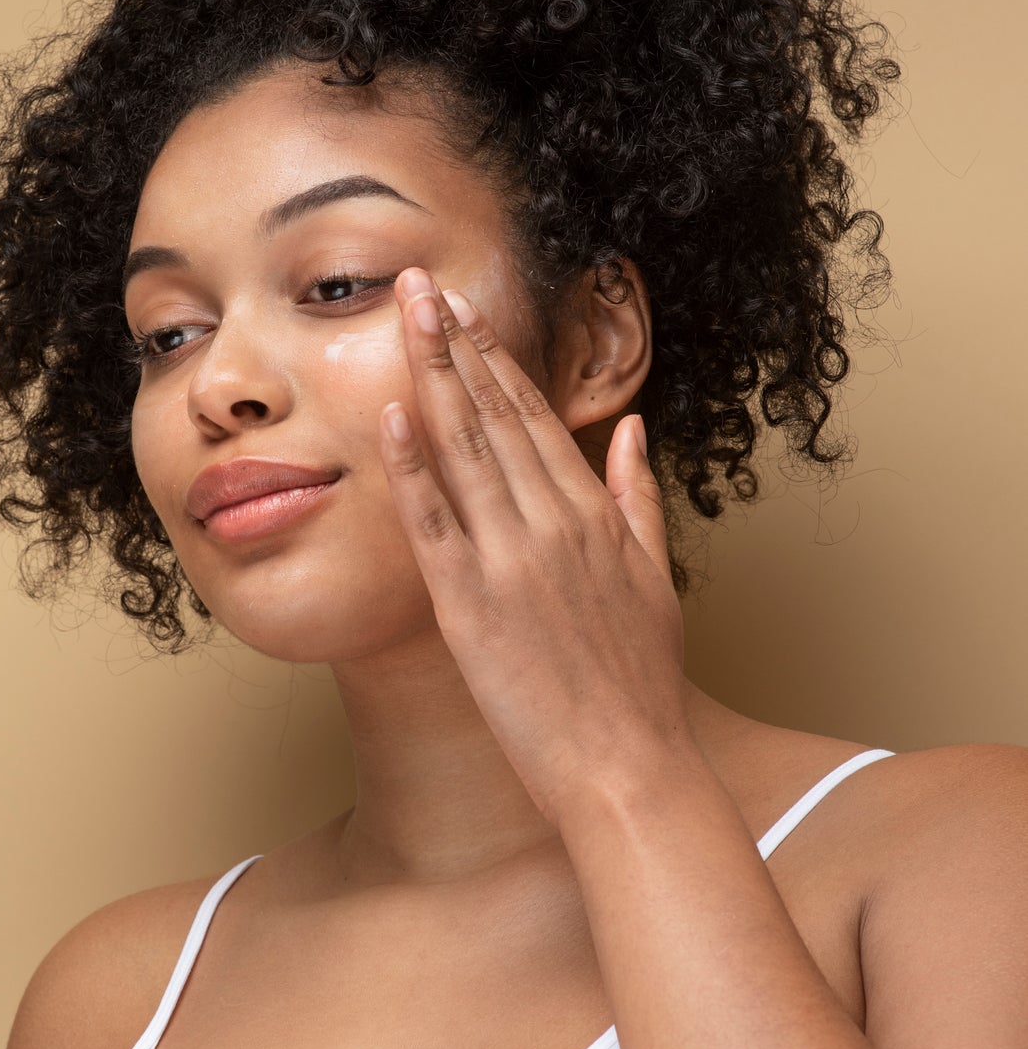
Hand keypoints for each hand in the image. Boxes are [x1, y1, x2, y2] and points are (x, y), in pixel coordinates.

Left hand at [379, 266, 690, 824]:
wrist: (629, 767)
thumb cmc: (640, 683)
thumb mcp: (656, 576)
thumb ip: (640, 495)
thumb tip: (634, 428)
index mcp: (594, 514)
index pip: (536, 415)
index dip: (495, 356)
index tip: (464, 308)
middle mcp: (553, 523)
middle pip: (495, 414)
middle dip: (454, 342)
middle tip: (418, 281)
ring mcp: (511, 560)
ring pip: (464, 449)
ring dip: (430, 376)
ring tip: (402, 317)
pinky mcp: (472, 605)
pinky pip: (435, 523)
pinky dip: (412, 466)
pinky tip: (391, 415)